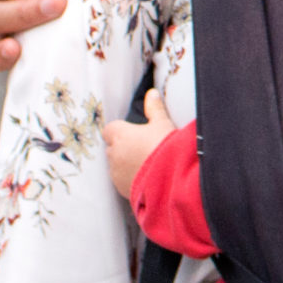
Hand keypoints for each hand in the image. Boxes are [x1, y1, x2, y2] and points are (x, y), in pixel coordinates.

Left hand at [103, 90, 174, 204]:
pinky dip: (130, 178)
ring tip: (147, 164)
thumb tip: (152, 93)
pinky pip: (121, 180)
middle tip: (143, 148)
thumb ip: (154, 108)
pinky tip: (147, 176)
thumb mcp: (163, 124)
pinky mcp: (121, 188)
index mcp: (120, 135)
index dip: (121, 131)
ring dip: (126, 163)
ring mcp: (116, 173)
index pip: (110, 129)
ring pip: (116, 165)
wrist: (172, 178)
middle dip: (123, 147)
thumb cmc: (166, 148)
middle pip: (112, 147)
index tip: (133, 133)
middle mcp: (113, 153)